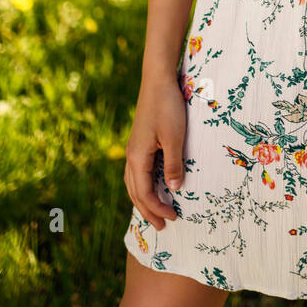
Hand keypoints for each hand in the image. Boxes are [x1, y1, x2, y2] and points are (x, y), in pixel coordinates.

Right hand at [124, 71, 186, 230]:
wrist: (158, 80)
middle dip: (148, 210)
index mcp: (137, 157)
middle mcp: (131, 155)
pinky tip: (153, 186)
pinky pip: (138, 171)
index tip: (173, 219)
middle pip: (135, 191)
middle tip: (162, 226)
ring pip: (134, 182)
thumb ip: (173, 165)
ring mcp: (134, 148)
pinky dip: (144, 185)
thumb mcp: (175, 138)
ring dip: (144, 199)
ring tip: (155, 212)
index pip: (144, 193)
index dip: (157, 208)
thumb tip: (174, 190)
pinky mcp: (140, 141)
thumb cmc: (168, 107)